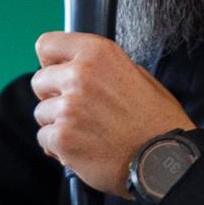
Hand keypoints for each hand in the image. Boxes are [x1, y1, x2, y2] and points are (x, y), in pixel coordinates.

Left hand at [30, 32, 194, 197]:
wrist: (165, 160)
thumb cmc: (156, 121)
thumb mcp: (138, 76)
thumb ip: (103, 67)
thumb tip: (77, 65)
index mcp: (97, 53)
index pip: (47, 45)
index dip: (51, 62)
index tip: (58, 73)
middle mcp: (80, 75)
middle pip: (39, 81)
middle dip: (54, 97)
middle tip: (78, 111)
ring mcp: (69, 107)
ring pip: (41, 113)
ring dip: (58, 124)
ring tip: (87, 133)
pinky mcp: (62, 137)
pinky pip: (44, 138)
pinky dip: (59, 147)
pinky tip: (83, 148)